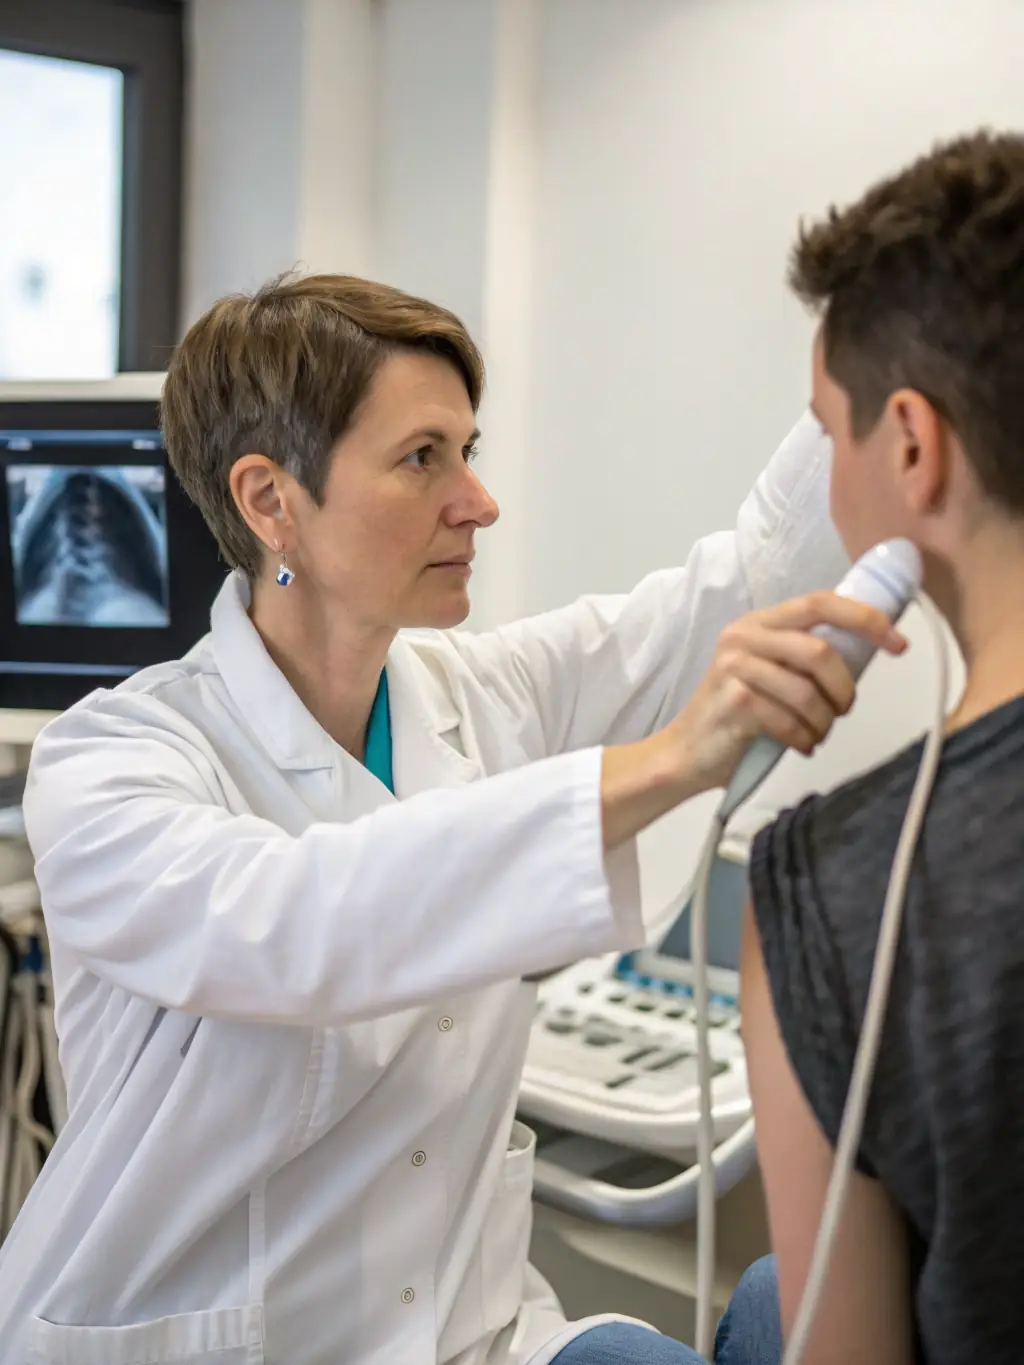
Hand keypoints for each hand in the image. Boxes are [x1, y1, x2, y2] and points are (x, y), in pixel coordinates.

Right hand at [602, 591, 906, 850]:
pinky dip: (803, 739)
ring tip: (816, 734)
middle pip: (820, 651)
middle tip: (843, 710)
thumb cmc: (738, 716)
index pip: (820, 602)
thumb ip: (807, 657)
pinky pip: (788, 720)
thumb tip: (870, 650)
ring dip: (823, 722)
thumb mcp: (772, 673)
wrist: (687, 753)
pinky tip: (798, 745)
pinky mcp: (733, 701)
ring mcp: (734, 667)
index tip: (899, 643)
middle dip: (843, 688)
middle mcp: (744, 636)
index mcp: (759, 622)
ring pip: (807, 692)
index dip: (866, 618)